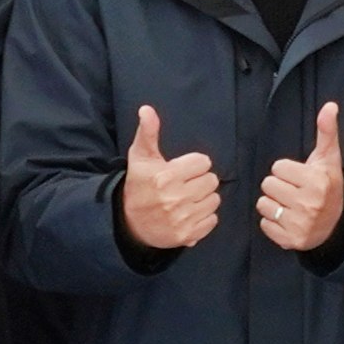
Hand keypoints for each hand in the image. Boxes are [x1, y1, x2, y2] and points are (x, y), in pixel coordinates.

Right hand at [117, 102, 223, 252]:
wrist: (129, 224)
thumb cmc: (138, 186)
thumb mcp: (140, 157)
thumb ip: (148, 132)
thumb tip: (147, 109)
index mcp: (166, 176)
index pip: (204, 163)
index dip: (194, 165)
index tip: (182, 170)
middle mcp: (175, 198)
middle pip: (212, 181)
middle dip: (200, 181)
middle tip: (185, 185)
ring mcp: (183, 218)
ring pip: (215, 200)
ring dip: (204, 198)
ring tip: (187, 199)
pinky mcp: (188, 235)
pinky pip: (213, 220)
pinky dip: (204, 217)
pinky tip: (189, 213)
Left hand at [256, 102, 343, 254]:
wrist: (338, 224)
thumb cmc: (328, 186)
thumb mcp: (328, 159)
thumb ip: (326, 131)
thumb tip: (330, 106)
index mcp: (317, 181)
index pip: (277, 167)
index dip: (287, 171)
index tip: (300, 177)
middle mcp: (309, 203)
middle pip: (268, 185)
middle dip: (279, 187)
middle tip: (294, 192)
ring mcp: (299, 224)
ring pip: (263, 204)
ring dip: (273, 204)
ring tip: (290, 206)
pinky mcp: (290, 240)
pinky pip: (265, 224)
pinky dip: (273, 223)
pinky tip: (288, 220)